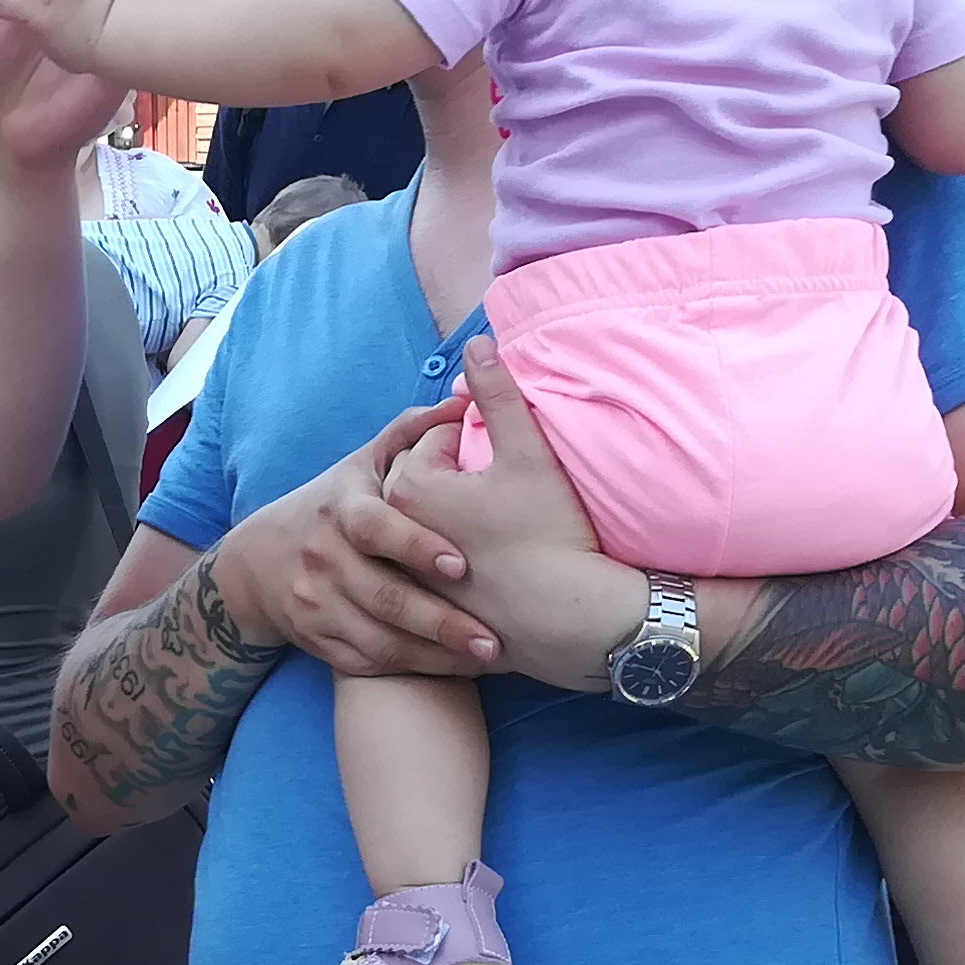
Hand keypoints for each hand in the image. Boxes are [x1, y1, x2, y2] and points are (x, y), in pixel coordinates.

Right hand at [208, 400, 504, 676]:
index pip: (376, 529)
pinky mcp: (319, 643)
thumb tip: (461, 400)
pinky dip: (416, 670)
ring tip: (487, 657)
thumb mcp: (359, 464)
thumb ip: (410, 433)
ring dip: (436, 654)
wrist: (255, 564)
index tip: (459, 564)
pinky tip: (458, 669)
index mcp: (341, 512)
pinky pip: (371, 664)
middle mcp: (325, 561)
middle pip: (385, 598)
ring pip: (381, 640)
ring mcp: (319, 607)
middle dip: (441, 621)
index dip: (415, 546)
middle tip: (493, 638)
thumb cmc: (329, 506)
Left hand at [372, 342, 644, 689]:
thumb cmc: (551, 534)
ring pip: (425, 526)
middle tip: (504, 493)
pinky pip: (430, 570)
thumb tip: (477, 343)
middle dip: (458, 477)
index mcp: (408, 489)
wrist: (571, 621)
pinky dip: (448, 563)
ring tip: (498, 530)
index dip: (478, 441)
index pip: (436, 441)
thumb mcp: (528, 455)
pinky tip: (489, 567)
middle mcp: (393, 536)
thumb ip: (498, 395)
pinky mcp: (424, 611)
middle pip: (424, 482)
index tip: (508, 461)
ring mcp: (405, 577)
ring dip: (449, 520)